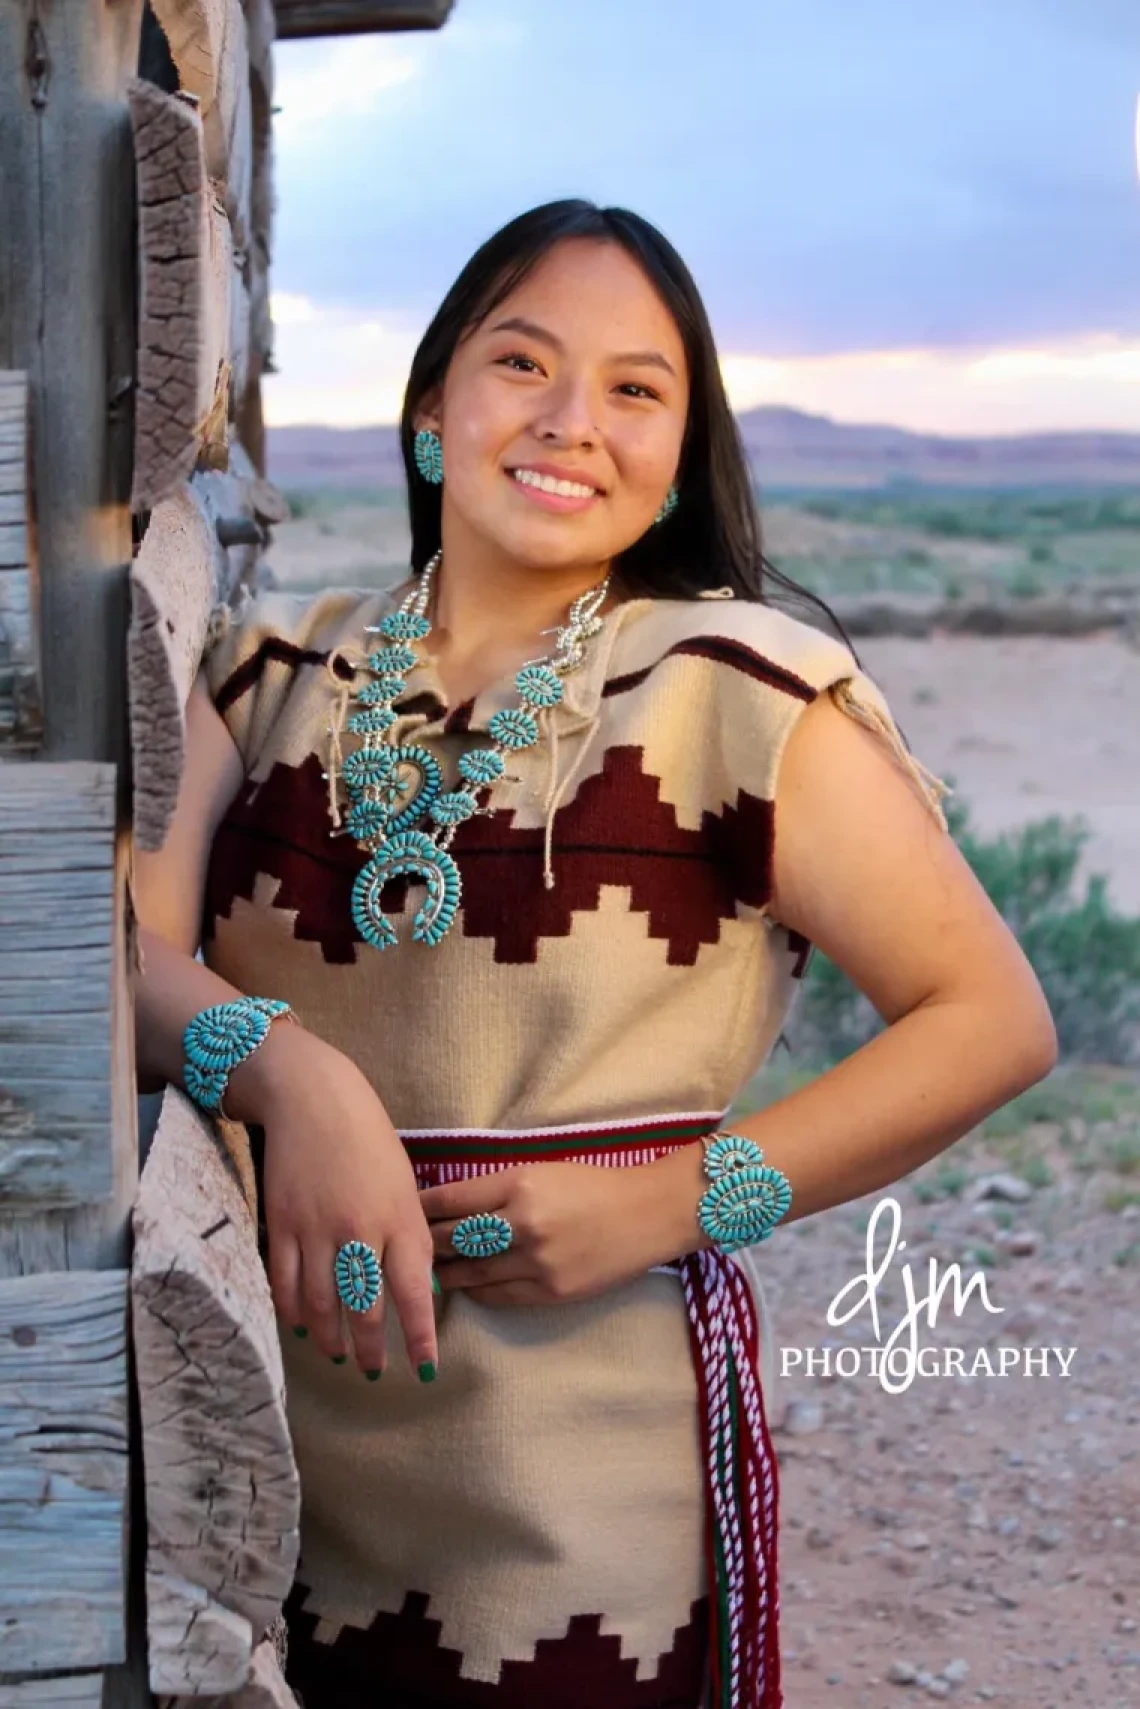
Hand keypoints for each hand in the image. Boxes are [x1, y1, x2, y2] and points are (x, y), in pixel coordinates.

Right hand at [249, 1025, 437, 1377]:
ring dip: (330, 1337)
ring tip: (337, 1353)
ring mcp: (316, 1231)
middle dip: (370, 1348)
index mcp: (400, 1219)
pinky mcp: (281, 1225)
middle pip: (364, 1308)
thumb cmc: (368, 1138)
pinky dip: (293, 1312)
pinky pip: (285, 1284)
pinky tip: (302, 1325)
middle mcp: (360, 1231)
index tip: (424, 1368)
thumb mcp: (404, 1184)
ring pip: (321, 1305)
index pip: (414, 1292)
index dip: (420, 1336)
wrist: (312, 1097)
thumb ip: (409, 1235)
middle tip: (372, 1370)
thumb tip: (418, 1286)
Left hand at [421, 1152, 707, 1306]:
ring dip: (444, 1272)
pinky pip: (497, 1295)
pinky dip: (476, 1290)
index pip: (450, 1200)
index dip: (421, 1208)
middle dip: (427, 1242)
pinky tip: (465, 1284)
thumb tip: (447, 1206)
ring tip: (427, 1270)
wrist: (647, 1214)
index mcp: (519, 1183)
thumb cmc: (593, 1185)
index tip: (404, 1211)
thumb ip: (496, 1188)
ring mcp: (536, 1263)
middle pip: (453, 1239)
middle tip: (405, 1245)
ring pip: (470, 1273)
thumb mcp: (541, 1170)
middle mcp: (523, 1224)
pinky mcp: (550, 1292)